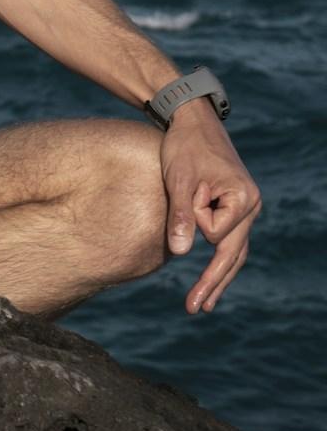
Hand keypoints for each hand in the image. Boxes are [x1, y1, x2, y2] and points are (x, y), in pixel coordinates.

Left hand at [159, 101, 261, 314]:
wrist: (191, 121)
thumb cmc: (183, 146)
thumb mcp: (178, 179)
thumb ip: (181, 215)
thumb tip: (183, 254)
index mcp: (243, 199)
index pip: (214, 233)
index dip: (192, 217)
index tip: (184, 190)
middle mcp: (252, 207)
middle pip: (232, 254)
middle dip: (212, 282)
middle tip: (194, 309)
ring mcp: (245, 209)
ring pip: (233, 252)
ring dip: (217, 277)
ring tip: (202, 305)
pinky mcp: (234, 208)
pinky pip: (228, 240)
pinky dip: (218, 260)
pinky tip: (212, 280)